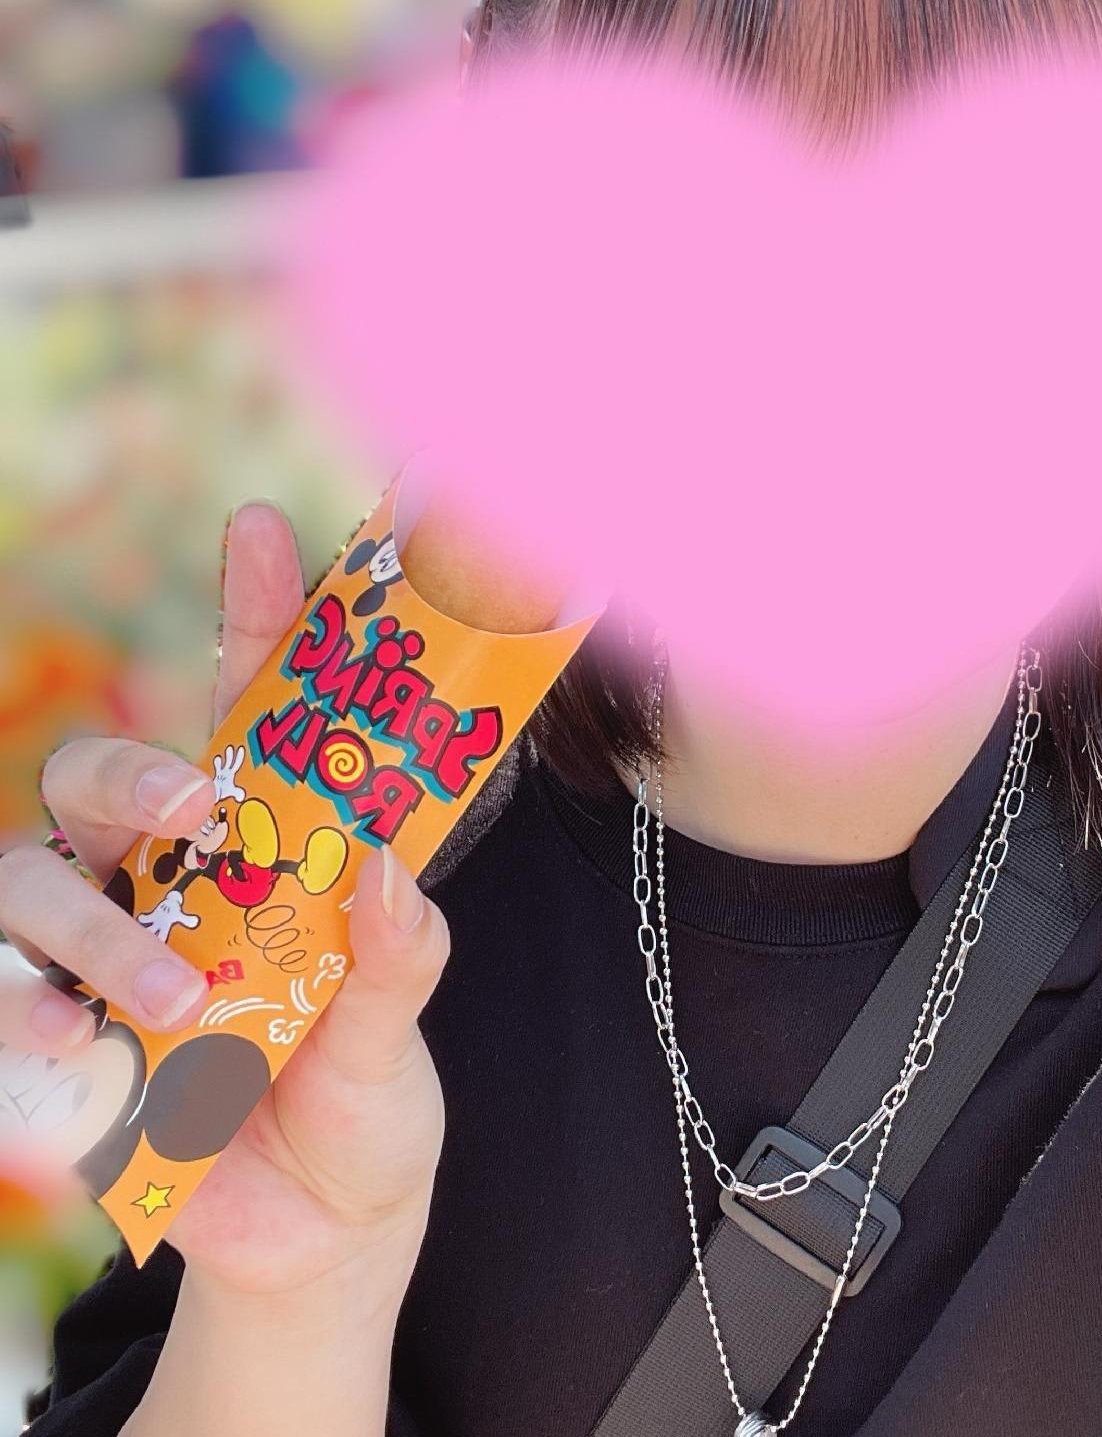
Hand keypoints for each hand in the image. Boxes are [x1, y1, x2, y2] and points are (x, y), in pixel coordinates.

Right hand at [0, 503, 448, 1304]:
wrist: (321, 1240)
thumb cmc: (362, 1111)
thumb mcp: (397, 1038)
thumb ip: (395, 961)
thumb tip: (381, 869)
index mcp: (269, 860)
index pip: (254, 719)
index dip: (253, 617)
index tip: (260, 526)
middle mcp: (173, 889)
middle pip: (101, 778)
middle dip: (132, 772)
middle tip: (198, 808)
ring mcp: (103, 962)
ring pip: (28, 880)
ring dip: (97, 930)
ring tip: (183, 999)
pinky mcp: (58, 1050)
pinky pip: (4, 1004)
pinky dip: (28, 1018)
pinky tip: (81, 1050)